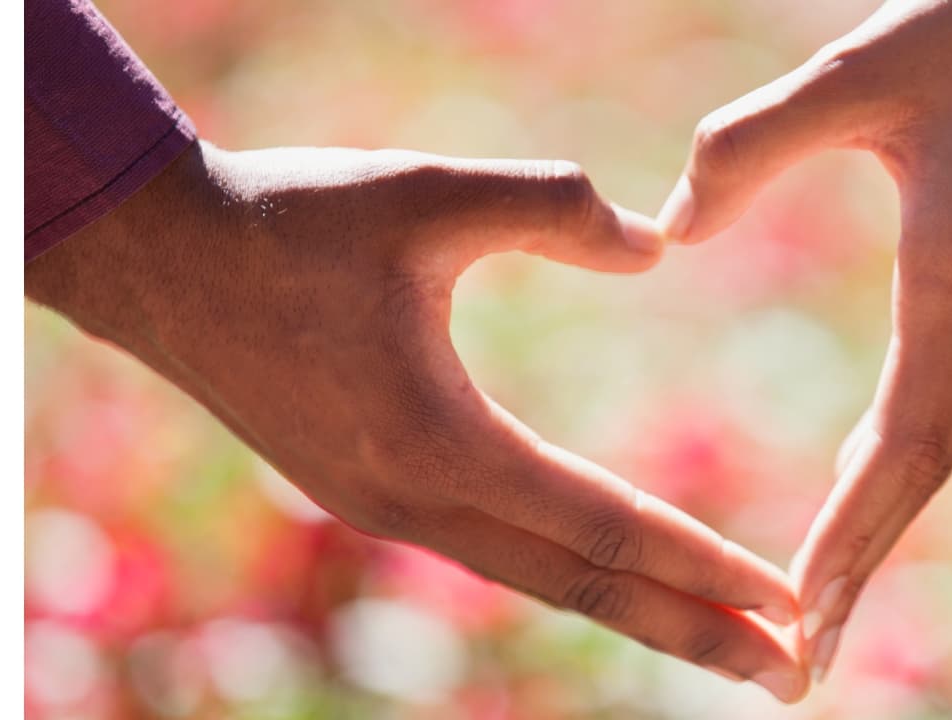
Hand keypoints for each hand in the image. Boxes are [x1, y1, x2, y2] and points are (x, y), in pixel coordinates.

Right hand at [26, 142, 808, 700]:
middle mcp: (415, 504)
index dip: (707, 567)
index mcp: (441, 444)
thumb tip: (656, 243)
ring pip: (537, 579)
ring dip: (637, 612)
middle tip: (791, 677)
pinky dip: (567, 572)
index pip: (607, 528)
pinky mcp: (368, 493)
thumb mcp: (427, 192)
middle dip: (694, 634)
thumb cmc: (289, 221)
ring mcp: (386, 511)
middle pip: (583, 590)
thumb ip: (554, 209)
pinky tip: (607, 570)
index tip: (791, 607)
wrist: (160, 261)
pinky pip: (493, 551)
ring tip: (723, 641)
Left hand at [657, 0, 951, 684]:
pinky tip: (874, 473)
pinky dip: (913, 455)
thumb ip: (750, 149)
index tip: (801, 606)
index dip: (854, 530)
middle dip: (868, 560)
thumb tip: (667, 229)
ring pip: (949, 439)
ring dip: (890, 517)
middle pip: (930, 469)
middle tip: (809, 653)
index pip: (904, 440)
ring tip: (829, 591)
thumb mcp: (855, 74)